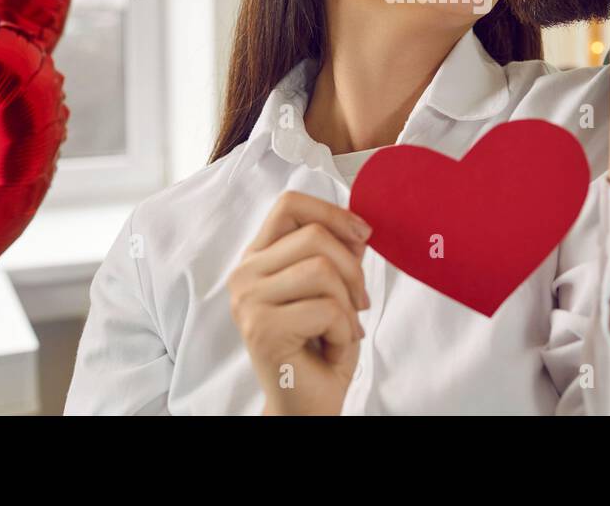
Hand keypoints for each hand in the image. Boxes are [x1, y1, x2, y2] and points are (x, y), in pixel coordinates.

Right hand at [226, 191, 372, 414]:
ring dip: (348, 305)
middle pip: (315, 236)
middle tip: (360, 303)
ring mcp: (248, 301)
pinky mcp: (262, 328)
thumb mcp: (334, 290)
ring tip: (343, 329)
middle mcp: (245, 274)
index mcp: (259, 258)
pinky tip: (332, 347)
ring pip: (322, 269)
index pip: (290, 205)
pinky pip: (326, 308)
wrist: (307, 405)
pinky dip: (344, 330)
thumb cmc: (320, 348)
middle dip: (353, 270)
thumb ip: (339, 254)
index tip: (363, 235)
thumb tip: (360, 223)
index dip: (333, 212)